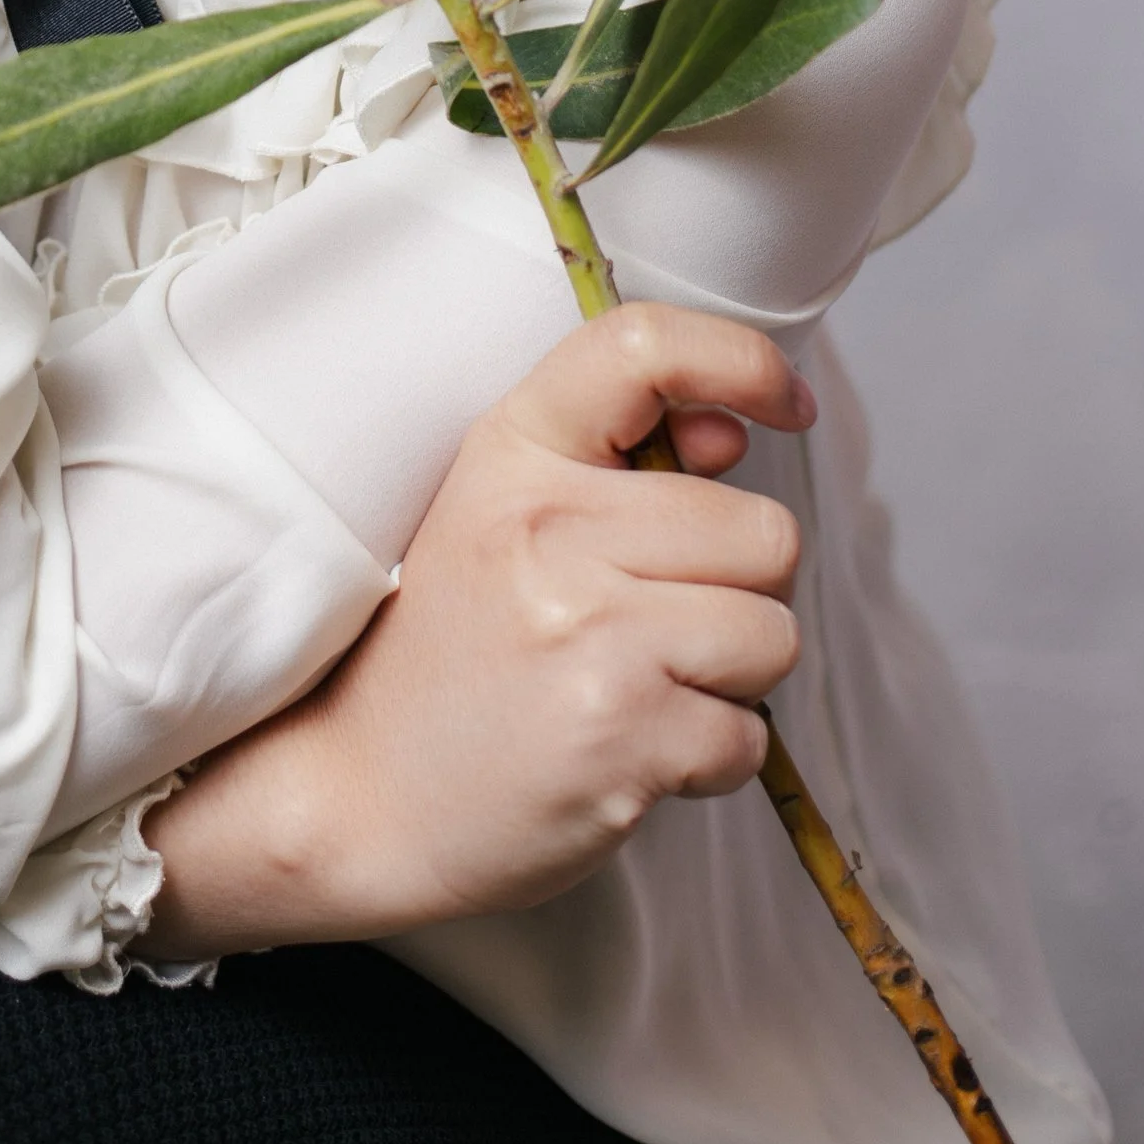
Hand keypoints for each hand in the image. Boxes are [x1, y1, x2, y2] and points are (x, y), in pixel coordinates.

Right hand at [142, 306, 809, 951]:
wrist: (359, 794)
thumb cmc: (448, 652)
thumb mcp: (500, 517)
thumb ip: (617, 464)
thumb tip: (733, 428)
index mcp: (513, 455)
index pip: (642, 349)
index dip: (740, 362)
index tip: (784, 406)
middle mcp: (548, 529)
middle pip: (761, 530)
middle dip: (737, 587)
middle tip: (652, 623)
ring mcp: (588, 634)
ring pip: (773, 633)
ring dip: (731, 676)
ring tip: (640, 687)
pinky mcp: (624, 738)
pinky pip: (750, 734)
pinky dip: (711, 756)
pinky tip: (632, 749)